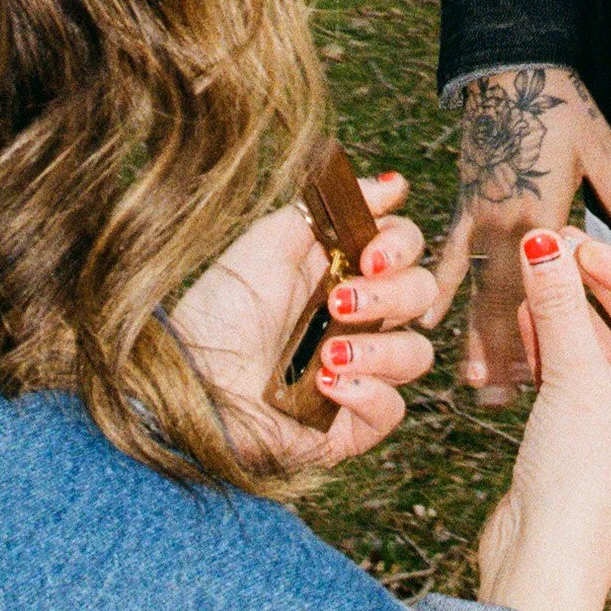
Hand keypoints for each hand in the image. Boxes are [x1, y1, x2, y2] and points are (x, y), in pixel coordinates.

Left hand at [171, 172, 436, 470]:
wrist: (190, 384)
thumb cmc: (220, 311)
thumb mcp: (269, 242)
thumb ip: (330, 207)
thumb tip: (394, 184)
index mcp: (341, 272)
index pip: (406, 249)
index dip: (402, 245)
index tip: (371, 255)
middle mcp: (357, 321)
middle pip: (421, 294)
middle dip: (392, 293)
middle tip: (341, 300)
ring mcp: (358, 373)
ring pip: (417, 354)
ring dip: (380, 348)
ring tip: (329, 353)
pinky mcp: (351, 425)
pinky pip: (393, 408)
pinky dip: (369, 392)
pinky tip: (328, 385)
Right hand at [422, 66, 610, 407]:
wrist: (505, 64)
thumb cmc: (560, 102)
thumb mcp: (600, 148)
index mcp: (543, 212)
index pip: (546, 285)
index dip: (545, 329)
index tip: (546, 372)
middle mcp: (504, 222)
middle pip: (505, 301)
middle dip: (504, 353)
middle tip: (502, 402)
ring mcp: (477, 217)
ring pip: (476, 290)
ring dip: (476, 336)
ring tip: (475, 385)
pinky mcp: (460, 205)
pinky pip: (448, 256)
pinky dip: (440, 289)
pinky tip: (428, 324)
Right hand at [475, 229, 610, 610]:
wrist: (543, 568)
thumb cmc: (582, 483)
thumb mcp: (575, 380)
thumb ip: (561, 305)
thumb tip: (544, 242)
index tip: (582, 248)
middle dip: (594, 286)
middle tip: (552, 249)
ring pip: (602, 348)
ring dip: (567, 312)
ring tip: (532, 274)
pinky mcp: (589, 440)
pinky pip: (577, 375)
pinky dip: (553, 345)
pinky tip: (524, 317)